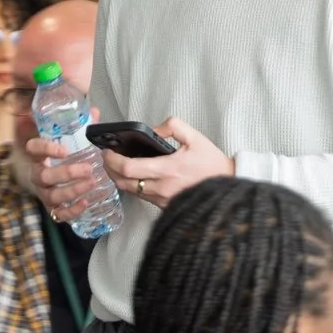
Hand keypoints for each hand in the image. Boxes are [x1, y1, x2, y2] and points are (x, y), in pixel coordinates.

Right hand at [25, 135, 108, 224]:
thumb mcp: (71, 142)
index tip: (64, 150)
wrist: (57, 182)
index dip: (45, 149)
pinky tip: (86, 203)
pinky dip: (71, 211)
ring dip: (72, 190)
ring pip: (52, 196)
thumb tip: (95, 111)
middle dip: (66, 173)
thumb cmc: (65, 158)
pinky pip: (59, 214)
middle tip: (88, 169)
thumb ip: (81, 127)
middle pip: (44, 176)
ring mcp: (45, 194)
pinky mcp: (53, 209)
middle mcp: (38, 176)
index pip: (33, 149)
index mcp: (39, 157)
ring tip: (92, 183)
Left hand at [106, 119, 231, 210]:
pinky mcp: (163, 206)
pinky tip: (132, 176)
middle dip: (109, 169)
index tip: (107, 151)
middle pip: (122, 182)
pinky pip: (140, 196)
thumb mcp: (195, 137)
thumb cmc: (211, 163)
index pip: (128, 168)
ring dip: (118, 178)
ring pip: (129, 191)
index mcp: (167, 169)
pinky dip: (131, 186)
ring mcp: (161, 200)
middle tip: (106, 157)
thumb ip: (172, 126)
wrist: (226, 187)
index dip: (112, 160)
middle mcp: (161, 188)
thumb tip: (154, 130)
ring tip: (115, 165)